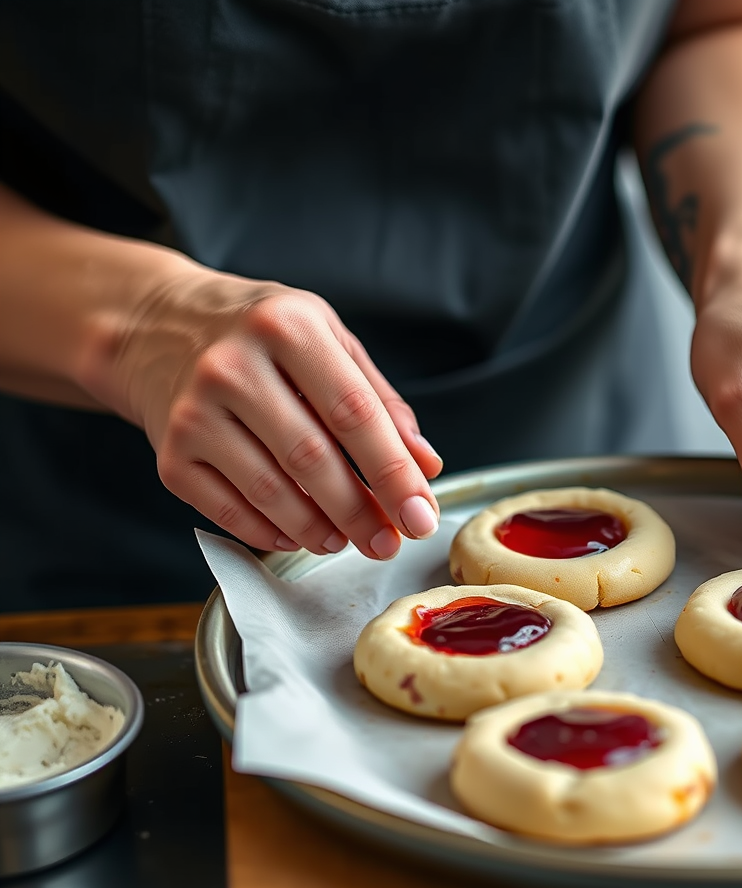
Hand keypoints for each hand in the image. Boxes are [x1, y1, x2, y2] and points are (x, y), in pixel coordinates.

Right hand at [94, 264, 443, 558]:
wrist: (154, 327)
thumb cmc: (259, 336)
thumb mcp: (327, 341)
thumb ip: (380, 401)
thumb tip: (424, 465)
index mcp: (287, 327)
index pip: (354, 413)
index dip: (394, 473)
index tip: (420, 516)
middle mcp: (233, 365)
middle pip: (311, 459)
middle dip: (360, 513)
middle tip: (388, 543)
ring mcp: (194, 411)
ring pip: (270, 492)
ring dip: (317, 529)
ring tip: (345, 541)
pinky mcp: (169, 454)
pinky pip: (228, 511)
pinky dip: (270, 533)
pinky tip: (298, 536)